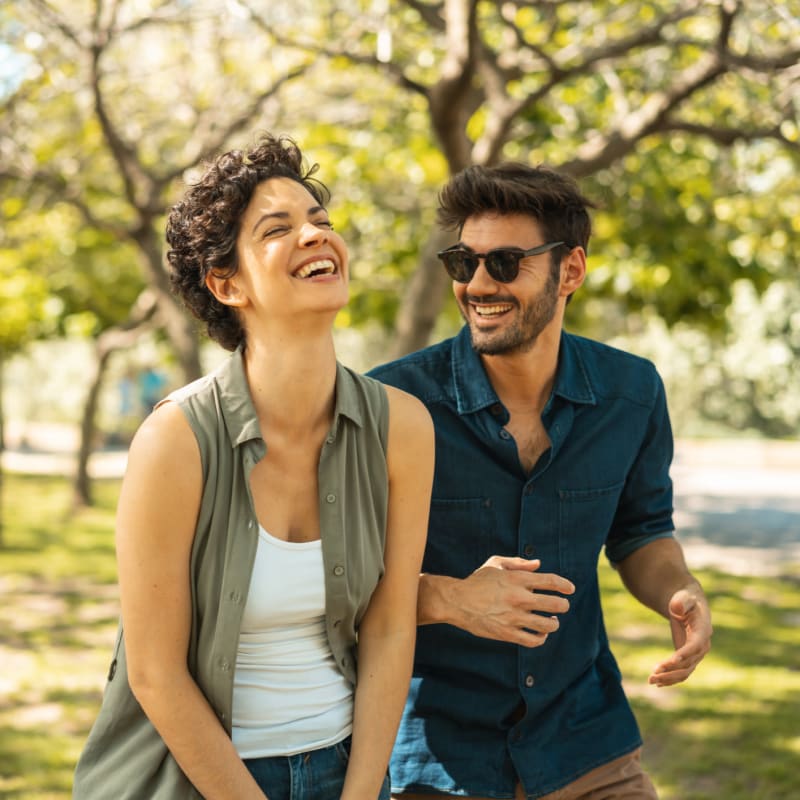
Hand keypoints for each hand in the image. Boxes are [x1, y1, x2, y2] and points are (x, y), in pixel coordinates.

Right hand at [449, 555, 574, 646]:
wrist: (457, 601)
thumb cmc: (477, 581)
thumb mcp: (495, 564)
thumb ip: (518, 563)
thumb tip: (538, 564)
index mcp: (517, 579)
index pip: (550, 581)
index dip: (564, 585)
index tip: (570, 589)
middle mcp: (518, 598)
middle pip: (555, 604)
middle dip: (563, 605)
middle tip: (562, 606)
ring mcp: (514, 617)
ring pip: (547, 624)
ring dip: (554, 623)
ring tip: (552, 621)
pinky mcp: (507, 633)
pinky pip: (533, 640)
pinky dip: (541, 638)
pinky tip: (540, 634)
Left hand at [648, 587, 711, 686]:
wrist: (688, 603)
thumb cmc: (685, 598)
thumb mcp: (683, 597)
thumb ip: (681, 602)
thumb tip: (676, 608)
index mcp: (703, 630)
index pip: (695, 645)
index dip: (685, 654)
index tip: (671, 661)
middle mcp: (703, 645)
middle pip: (689, 663)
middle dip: (671, 669)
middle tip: (653, 673)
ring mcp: (696, 654)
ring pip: (685, 671)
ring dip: (669, 678)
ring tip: (651, 680)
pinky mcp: (688, 657)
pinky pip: (682, 672)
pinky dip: (670, 678)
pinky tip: (657, 683)